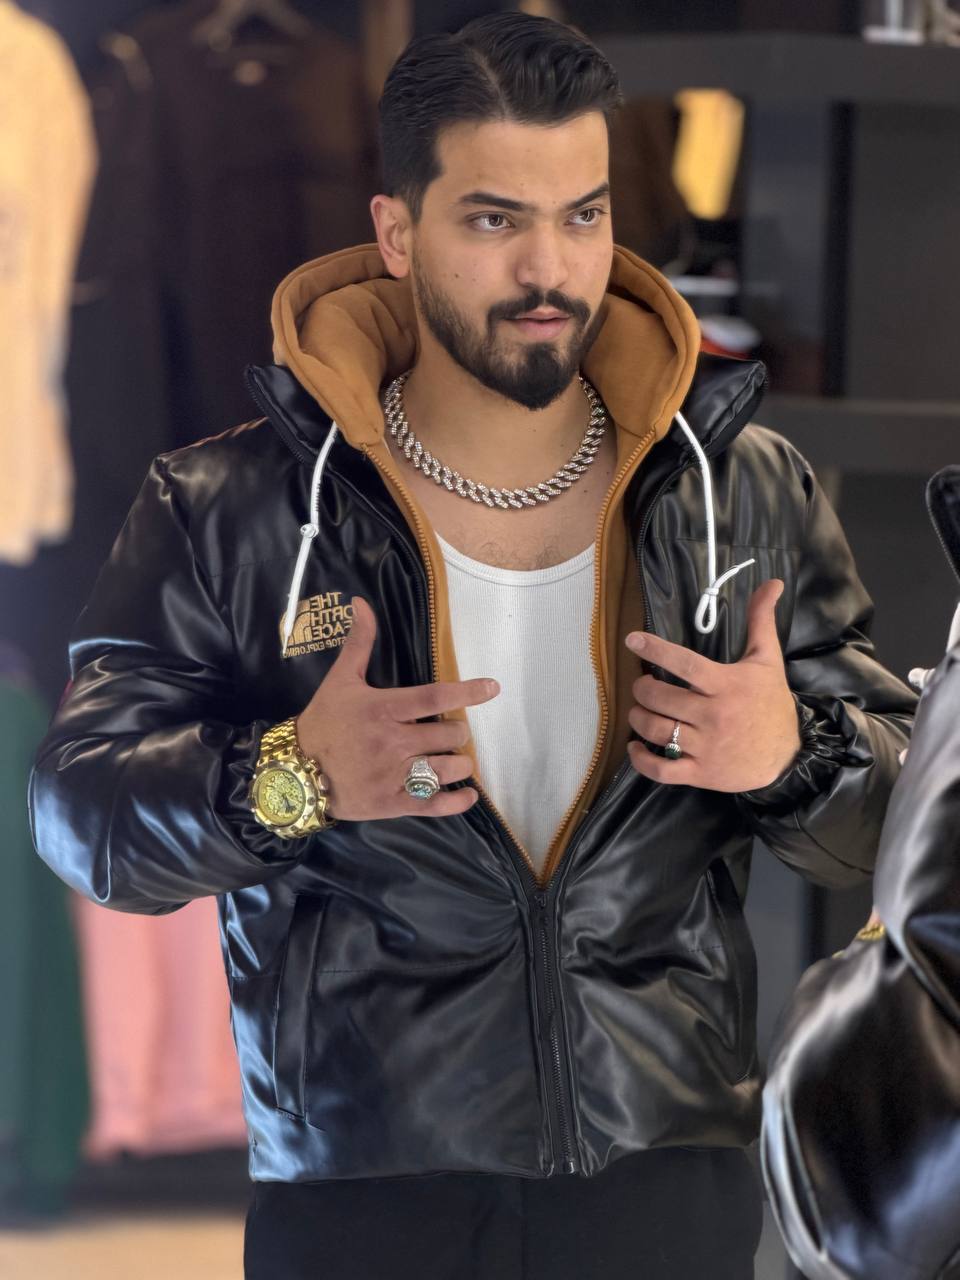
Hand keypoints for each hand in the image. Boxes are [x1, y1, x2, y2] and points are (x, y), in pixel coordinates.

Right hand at [295, 597, 497, 820]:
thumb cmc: (322, 722)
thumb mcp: (339, 680)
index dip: (468, 692)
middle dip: (456, 732)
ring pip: (447, 769)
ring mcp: (393, 775)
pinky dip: (456, 801)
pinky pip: (434, 804)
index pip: (435, 697)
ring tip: (453, 759)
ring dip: (459, 763)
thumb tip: (362, 603)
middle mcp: (392, 742)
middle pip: (448, 734)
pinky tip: (467, 795)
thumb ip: (359, 642)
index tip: (492, 688)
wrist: (294, 771)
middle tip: (448, 732)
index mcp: (383, 709)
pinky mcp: (392, 803)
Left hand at [625, 579, 800, 792]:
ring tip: (639, 709)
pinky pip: (661, 769)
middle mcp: (713, 716)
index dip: (656, 650)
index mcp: (726, 685)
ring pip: (657, 730)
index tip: (632, 640)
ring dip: (638, 718)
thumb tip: (771, 583)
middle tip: (642, 684)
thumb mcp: (768, 660)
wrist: (788, 755)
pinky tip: (636, 746)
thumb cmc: (771, 704)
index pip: (684, 663)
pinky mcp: (701, 773)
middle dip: (642, 688)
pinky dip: (641, 759)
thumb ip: (760, 620)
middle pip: (661, 698)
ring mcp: (706, 746)